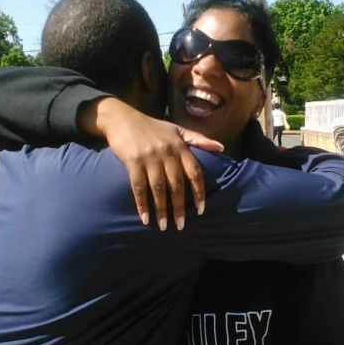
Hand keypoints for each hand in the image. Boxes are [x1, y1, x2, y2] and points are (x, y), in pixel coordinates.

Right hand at [84, 98, 223, 230]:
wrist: (121, 118)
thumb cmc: (152, 126)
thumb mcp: (177, 129)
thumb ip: (199, 140)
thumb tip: (222, 148)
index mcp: (180, 146)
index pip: (194, 172)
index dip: (199, 192)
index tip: (200, 210)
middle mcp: (167, 152)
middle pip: (177, 185)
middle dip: (179, 207)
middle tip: (181, 225)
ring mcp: (149, 157)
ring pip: (159, 188)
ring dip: (162, 210)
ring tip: (164, 226)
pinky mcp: (132, 161)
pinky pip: (138, 187)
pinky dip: (142, 204)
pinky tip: (145, 218)